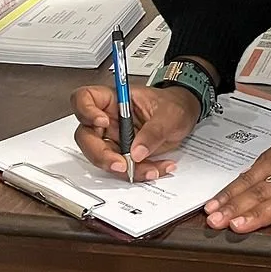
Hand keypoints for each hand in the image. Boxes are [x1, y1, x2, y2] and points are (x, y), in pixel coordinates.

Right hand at [71, 83, 199, 180]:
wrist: (186, 115)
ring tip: (151, 168)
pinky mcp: (123, 153)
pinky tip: (156, 168)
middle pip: (86, 136)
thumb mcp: (169, 114)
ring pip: (102, 157)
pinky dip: (138, 173)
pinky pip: (122, 167)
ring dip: (124, 169)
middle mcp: (109, 118)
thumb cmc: (174, 104)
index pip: (85, 98)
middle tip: (120, 163)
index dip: (86, 111)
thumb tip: (136, 151)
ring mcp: (114, 137)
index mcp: (114, 99)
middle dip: (100, 154)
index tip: (102, 122)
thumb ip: (153, 131)